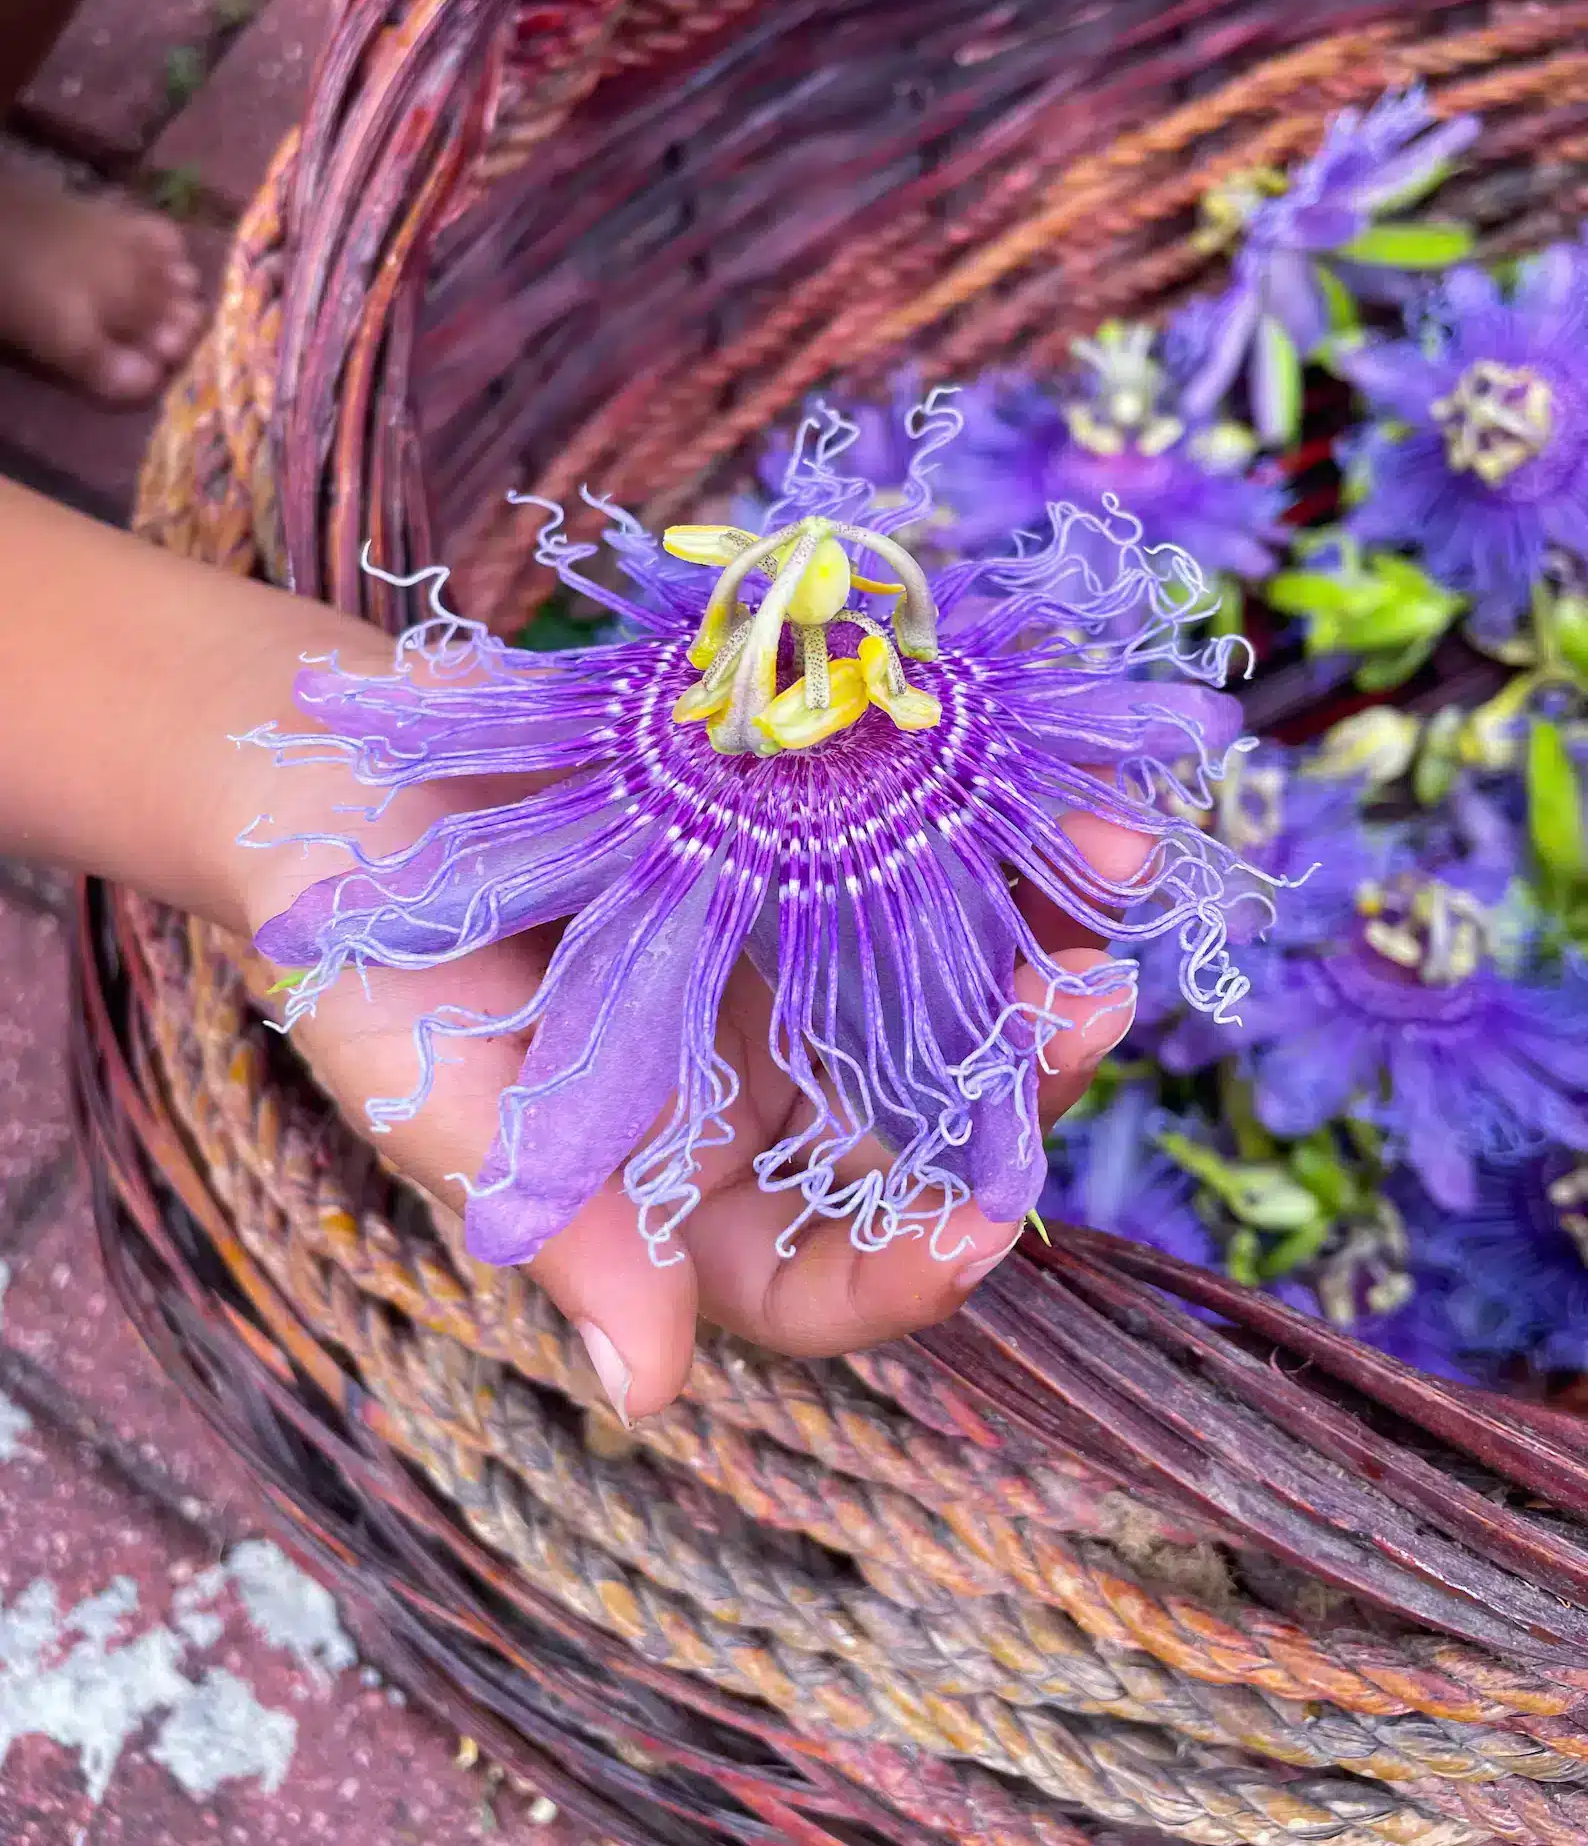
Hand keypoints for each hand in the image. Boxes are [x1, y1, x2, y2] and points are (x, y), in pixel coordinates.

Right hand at [238, 755, 1144, 1423]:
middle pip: (926, 1121)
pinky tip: (1051, 773)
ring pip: (950, 980)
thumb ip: (566, 1232)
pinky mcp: (802, 858)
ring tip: (1115, 855)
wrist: (345, 782)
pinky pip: (916, 853)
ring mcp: (795, 975)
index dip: (911, 1268)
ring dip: (1038, 926)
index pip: (823, 1276)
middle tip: (1092, 995)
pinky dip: (985, 817)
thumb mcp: (450, 1102)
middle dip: (1021, 1068)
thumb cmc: (369, 966)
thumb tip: (651, 1400)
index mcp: (682, 1200)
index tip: (988, 1219)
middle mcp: (766, 1100)